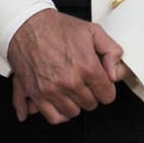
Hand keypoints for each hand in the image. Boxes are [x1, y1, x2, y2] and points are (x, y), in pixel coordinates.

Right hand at [6, 10, 122, 123]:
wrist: (27, 25)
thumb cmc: (57, 28)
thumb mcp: (93, 31)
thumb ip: (112, 52)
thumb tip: (116, 73)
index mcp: (87, 67)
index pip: (107, 95)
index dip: (106, 88)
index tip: (101, 83)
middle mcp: (69, 82)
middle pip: (90, 105)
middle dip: (90, 95)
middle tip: (84, 82)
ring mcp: (51, 90)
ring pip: (72, 113)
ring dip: (74, 104)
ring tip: (72, 90)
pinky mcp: (35, 94)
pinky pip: (52, 117)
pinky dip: (58, 113)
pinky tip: (60, 102)